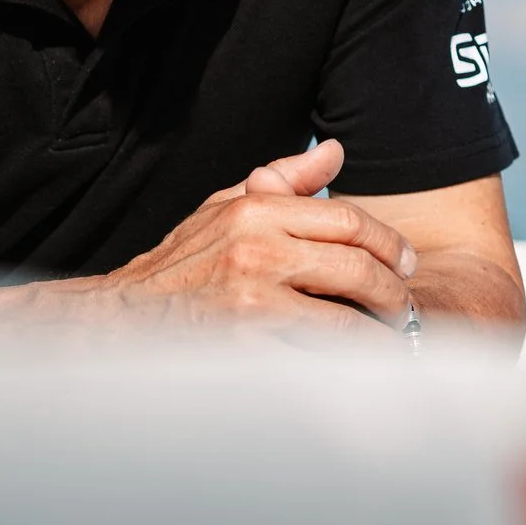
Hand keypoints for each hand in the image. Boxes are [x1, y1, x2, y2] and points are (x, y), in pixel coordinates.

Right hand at [96, 140, 417, 339]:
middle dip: (393, 293)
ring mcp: (251, 303)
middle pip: (357, 268)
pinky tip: (354, 372)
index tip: (406, 264)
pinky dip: (342, 369)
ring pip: (344, 322)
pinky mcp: (245, 349)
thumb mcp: (223, 210)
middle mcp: (256, 251)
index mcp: (255, 212)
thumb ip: (281, 181)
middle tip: (404, 308)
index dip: (390, 244)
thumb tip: (332, 152)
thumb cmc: (177, 267)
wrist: (119, 320)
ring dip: (376, 337)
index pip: (349, 221)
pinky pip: (314, 362)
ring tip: (387, 342)